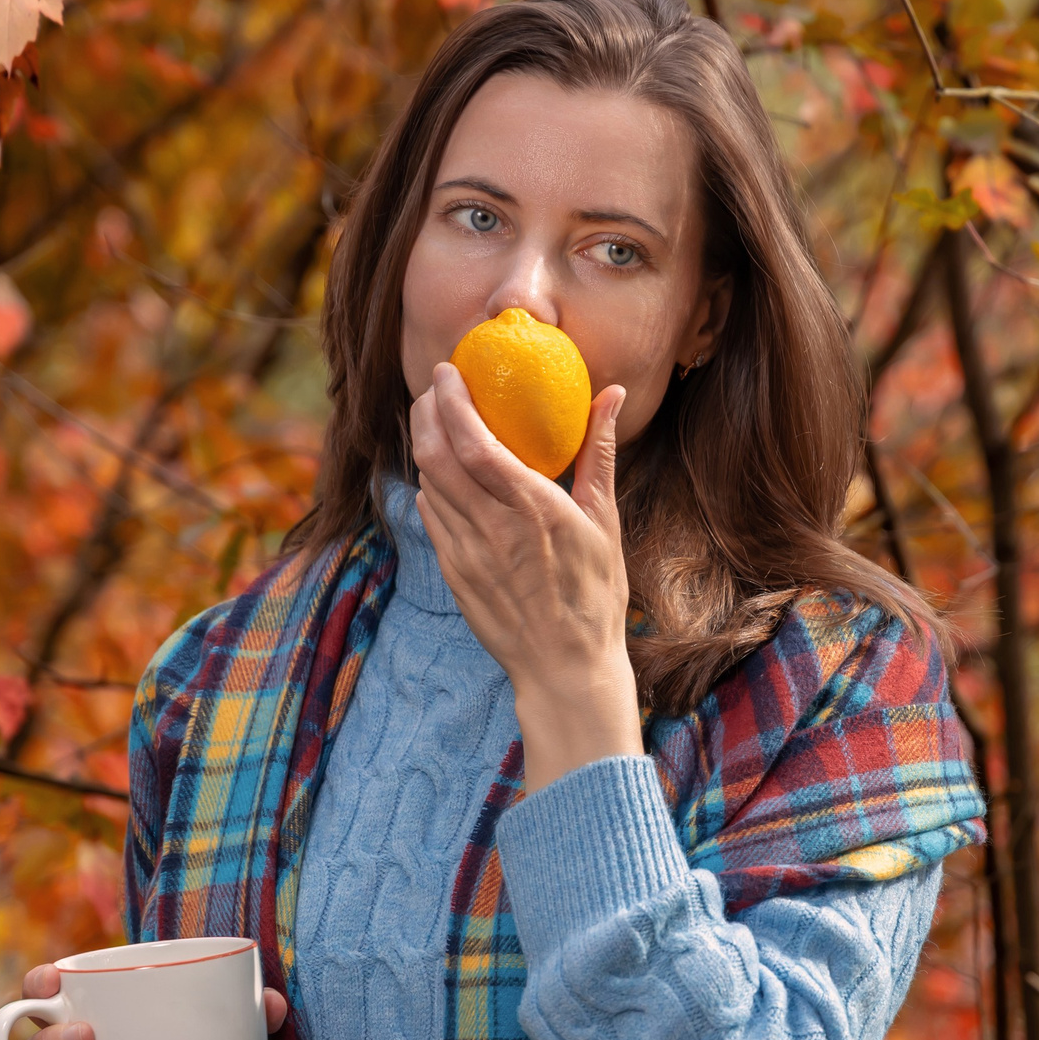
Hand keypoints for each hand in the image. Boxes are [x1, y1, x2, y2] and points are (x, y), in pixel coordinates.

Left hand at [409, 365, 643, 793]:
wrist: (565, 668)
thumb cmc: (595, 595)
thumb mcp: (606, 520)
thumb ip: (600, 452)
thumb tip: (612, 393)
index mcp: (532, 509)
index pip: (473, 442)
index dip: (451, 401)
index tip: (448, 371)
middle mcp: (491, 528)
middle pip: (434, 455)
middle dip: (426, 413)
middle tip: (436, 389)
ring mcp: (465, 553)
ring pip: (427, 483)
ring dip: (426, 446)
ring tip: (438, 423)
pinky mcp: (454, 573)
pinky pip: (431, 516)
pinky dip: (432, 486)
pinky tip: (446, 476)